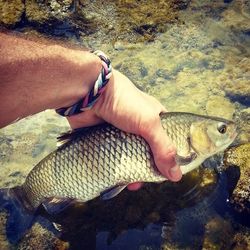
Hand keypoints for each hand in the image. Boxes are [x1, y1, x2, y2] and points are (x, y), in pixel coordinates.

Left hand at [67, 70, 181, 189]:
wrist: (89, 95)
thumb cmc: (124, 102)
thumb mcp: (149, 123)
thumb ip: (164, 148)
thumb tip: (177, 174)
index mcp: (155, 118)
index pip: (169, 139)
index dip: (171, 155)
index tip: (170, 171)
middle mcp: (140, 127)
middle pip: (150, 151)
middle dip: (150, 167)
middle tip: (148, 180)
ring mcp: (123, 134)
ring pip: (132, 157)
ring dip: (134, 171)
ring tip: (132, 185)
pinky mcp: (108, 140)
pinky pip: (116, 158)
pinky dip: (118, 168)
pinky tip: (120, 180)